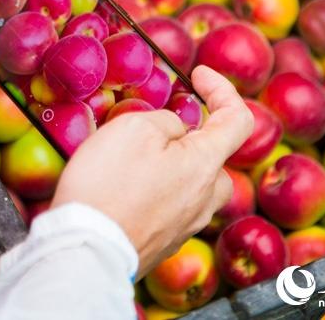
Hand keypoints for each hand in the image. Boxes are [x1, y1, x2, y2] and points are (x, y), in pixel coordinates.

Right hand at [51, 66, 253, 275]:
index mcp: (205, 165)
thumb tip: (176, 130)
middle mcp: (204, 199)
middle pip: (215, 158)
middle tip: (157, 127)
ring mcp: (185, 226)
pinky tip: (124, 190)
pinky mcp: (162, 243)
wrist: (86, 249)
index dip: (222, 90)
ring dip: (173, 166)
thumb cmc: (108, 184)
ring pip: (193, 186)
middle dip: (193, 137)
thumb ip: (166, 120)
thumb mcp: (135, 128)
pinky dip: (155, 192)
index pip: (238, 119)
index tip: (198, 74)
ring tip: (135, 159)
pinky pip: (169, 208)